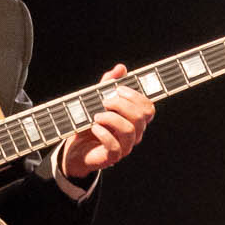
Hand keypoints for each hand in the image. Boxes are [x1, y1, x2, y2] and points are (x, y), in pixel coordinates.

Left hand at [59, 64, 154, 179]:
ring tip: (96, 116)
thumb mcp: (97, 101)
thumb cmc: (90, 125)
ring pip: (129, 130)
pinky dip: (102, 133)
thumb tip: (121, 68)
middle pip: (141, 116)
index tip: (118, 89)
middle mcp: (134, 133)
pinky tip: (94, 127)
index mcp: (134, 120)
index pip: (148, 108)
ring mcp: (125, 146)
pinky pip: (114, 146)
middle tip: (104, 102)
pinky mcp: (113, 157)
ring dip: (111, 118)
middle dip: (121, 105)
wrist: (76, 149)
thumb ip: (108, 84)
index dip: (135, 96)